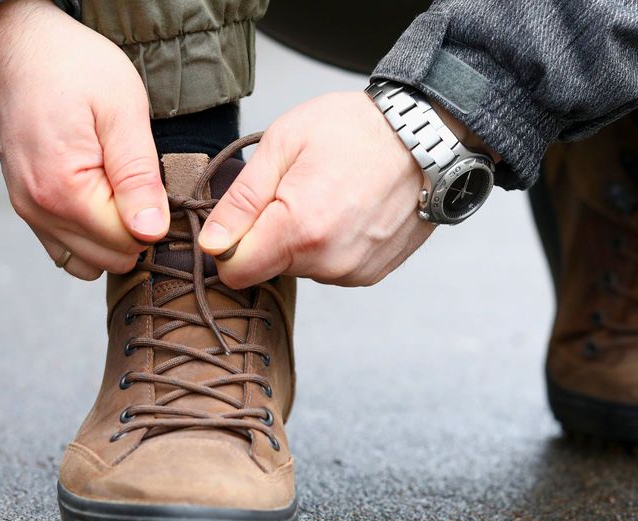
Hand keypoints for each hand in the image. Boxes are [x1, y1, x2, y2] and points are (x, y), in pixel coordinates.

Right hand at [0, 0, 167, 279]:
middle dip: (136, 233)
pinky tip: (103, 199)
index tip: (162, 189)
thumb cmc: (75, 67)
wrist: (21, 42)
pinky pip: (64, 247)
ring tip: (123, 191)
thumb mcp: (123, 111)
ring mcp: (27, 210)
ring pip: (86, 262)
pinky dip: (88, 236)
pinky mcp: (25, 205)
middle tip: (144, 186)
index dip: (156, 223)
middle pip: (109, 259)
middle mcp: (38, 210)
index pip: (128, 244)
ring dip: (112, 239)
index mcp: (63, 190)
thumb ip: (138, 176)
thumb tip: (152, 232)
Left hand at [197, 91, 434, 287]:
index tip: (244, 216)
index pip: (234, 272)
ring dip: (303, 240)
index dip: (230, 245)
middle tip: (297, 190)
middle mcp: (329, 263)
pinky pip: (331, 268)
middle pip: (269, 269)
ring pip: (301, 269)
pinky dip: (331, 244)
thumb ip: (242, 199)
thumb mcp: (284, 143)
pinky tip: (349, 210)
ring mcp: (354, 272)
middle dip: (271, 235)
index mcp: (300, 231)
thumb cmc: (355, 129)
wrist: (426, 136)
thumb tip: (211, 245)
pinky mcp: (372, 273)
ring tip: (329, 195)